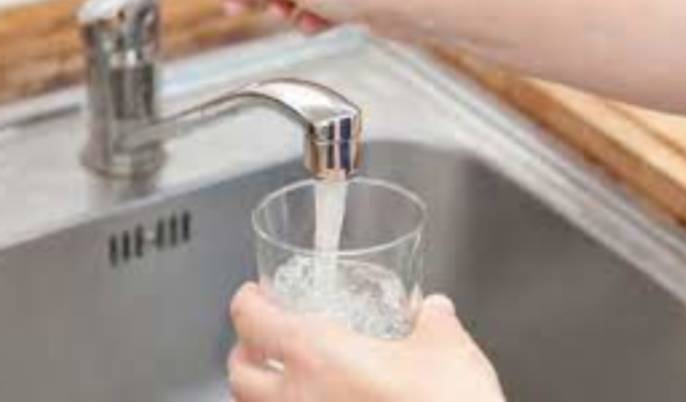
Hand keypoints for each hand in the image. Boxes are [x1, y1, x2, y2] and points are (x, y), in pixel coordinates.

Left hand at [227, 282, 505, 401]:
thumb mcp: (447, 352)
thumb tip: (434, 310)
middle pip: (238, 374)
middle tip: (263, 341)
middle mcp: (297, 400)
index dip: (248, 301)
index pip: (253, 320)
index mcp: (317, 356)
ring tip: (284, 382)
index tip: (255, 295)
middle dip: (245, 353)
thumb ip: (434, 322)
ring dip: (260, 393)